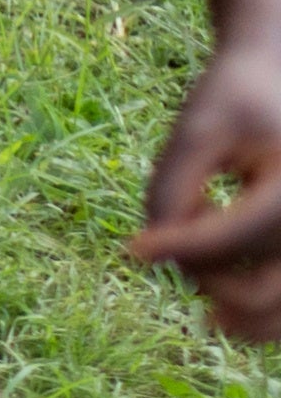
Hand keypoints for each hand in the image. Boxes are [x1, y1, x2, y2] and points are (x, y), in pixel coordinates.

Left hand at [130, 41, 280, 342]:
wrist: (280, 84)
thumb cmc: (236, 101)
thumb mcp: (198, 129)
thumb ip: (170, 186)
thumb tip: (149, 252)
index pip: (240, 234)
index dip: (181, 246)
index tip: (132, 248)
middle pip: (261, 287)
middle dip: (202, 278)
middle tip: (168, 249)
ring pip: (278, 313)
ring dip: (230, 309)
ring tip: (197, 273)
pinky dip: (253, 310)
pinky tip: (224, 282)